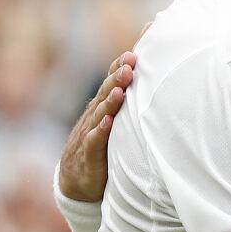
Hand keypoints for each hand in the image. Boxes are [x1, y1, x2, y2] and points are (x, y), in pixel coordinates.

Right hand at [58, 49, 136, 201]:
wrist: (76, 179)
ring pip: (100, 113)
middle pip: (106, 92)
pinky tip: (107, 122)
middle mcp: (97, 115)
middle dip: (118, 77)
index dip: (121, 65)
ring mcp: (90, 133)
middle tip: (130, 63)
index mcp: (105, 105)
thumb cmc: (103, 144)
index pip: (113, 80)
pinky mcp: (89, 154)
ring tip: (119, 89)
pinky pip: (94, 140)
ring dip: (110, 101)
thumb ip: (131, 101)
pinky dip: (100, 131)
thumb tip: (154, 80)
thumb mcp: (117, 121)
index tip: (136, 51)